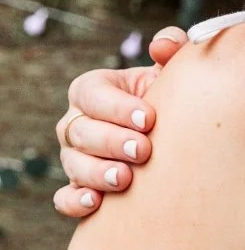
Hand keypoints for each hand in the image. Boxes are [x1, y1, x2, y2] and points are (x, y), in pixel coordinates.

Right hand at [53, 28, 187, 216]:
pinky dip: (75, 202)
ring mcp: (74, 157)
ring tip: (126, 179)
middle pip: (81, 132)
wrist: (173, 139)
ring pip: (73, 165)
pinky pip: (64, 198)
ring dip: (98, 173)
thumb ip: (171, 48)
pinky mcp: (78, 187)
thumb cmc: (167, 99)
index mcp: (92, 90)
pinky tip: (96, 204)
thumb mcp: (169, 71)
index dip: (117, 107)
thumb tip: (162, 46)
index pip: (92, 95)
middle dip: (112, 141)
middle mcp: (76, 123)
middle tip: (143, 150)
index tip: (148, 119)